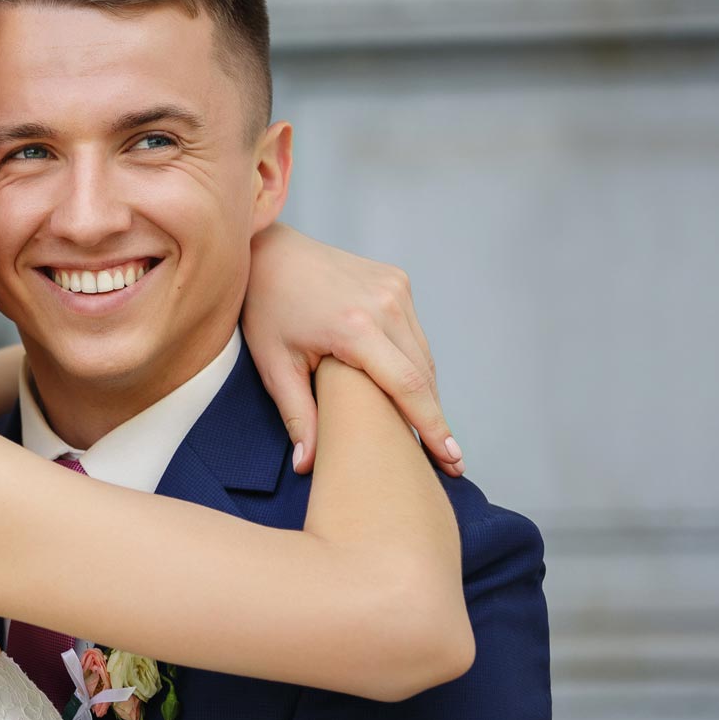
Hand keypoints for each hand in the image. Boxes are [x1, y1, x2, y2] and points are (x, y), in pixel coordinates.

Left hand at [243, 224, 462, 476]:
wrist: (269, 252)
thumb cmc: (266, 308)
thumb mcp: (275, 366)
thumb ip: (298, 416)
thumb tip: (308, 467)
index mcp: (355, 326)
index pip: (408, 386)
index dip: (432, 427)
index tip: (452, 460)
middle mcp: (385, 303)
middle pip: (423, 374)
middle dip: (434, 418)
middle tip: (445, 462)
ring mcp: (395, 288)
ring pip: (424, 354)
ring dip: (426, 393)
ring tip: (428, 433)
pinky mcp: (398, 281)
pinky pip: (415, 334)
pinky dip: (415, 363)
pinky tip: (410, 392)